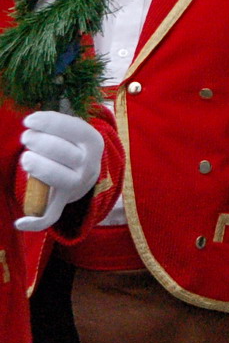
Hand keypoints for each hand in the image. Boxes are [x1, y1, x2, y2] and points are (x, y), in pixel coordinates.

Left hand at [14, 111, 104, 232]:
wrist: (85, 174)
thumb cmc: (71, 146)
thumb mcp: (74, 132)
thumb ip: (58, 126)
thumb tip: (33, 121)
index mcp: (93, 142)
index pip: (73, 128)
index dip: (48, 123)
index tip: (28, 120)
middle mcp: (88, 164)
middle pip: (59, 150)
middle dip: (36, 141)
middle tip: (27, 137)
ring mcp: (77, 185)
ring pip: (53, 176)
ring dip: (34, 164)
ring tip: (26, 157)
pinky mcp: (63, 201)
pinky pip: (51, 214)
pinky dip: (35, 221)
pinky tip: (20, 222)